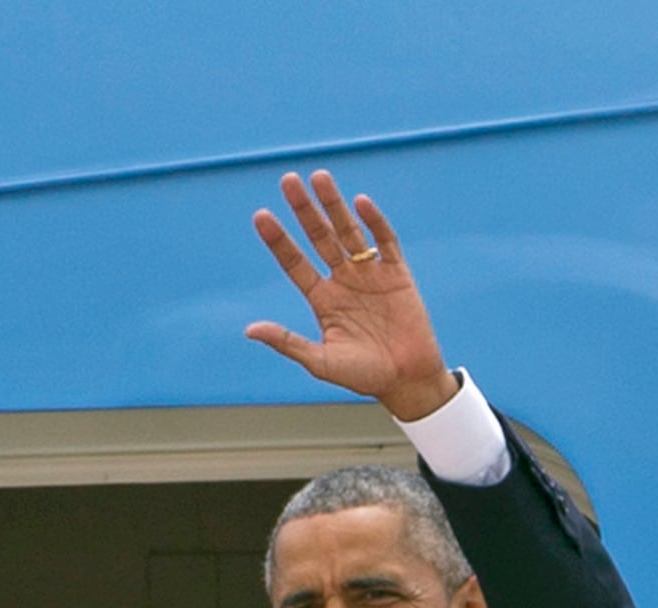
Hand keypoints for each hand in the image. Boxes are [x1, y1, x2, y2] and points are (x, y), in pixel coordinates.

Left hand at [244, 170, 454, 424]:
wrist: (407, 381)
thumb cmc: (363, 376)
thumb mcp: (321, 361)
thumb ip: (288, 343)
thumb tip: (250, 330)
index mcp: (323, 299)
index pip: (295, 263)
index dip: (278, 240)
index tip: (261, 216)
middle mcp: (343, 281)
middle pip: (319, 238)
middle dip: (304, 210)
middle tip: (288, 181)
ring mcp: (370, 274)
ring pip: (348, 232)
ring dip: (334, 205)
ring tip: (319, 177)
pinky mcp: (397, 274)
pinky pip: (385, 242)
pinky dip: (374, 222)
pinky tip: (360, 203)